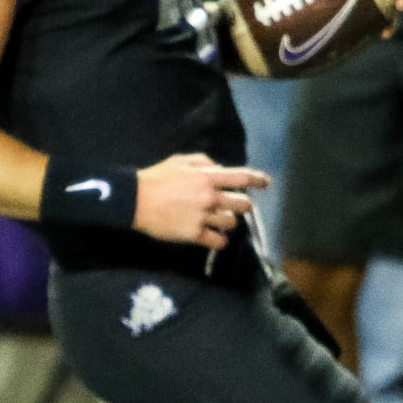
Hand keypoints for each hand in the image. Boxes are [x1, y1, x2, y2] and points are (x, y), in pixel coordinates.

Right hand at [134, 153, 269, 249]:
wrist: (135, 200)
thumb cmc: (157, 178)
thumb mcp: (180, 161)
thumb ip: (204, 163)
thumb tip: (220, 169)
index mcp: (208, 177)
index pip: (242, 178)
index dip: (258, 180)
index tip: (266, 183)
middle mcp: (210, 197)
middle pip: (243, 204)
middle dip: (243, 205)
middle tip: (233, 205)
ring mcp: (203, 217)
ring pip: (231, 223)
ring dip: (228, 221)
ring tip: (218, 219)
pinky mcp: (194, 234)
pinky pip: (218, 241)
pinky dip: (219, 240)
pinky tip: (214, 236)